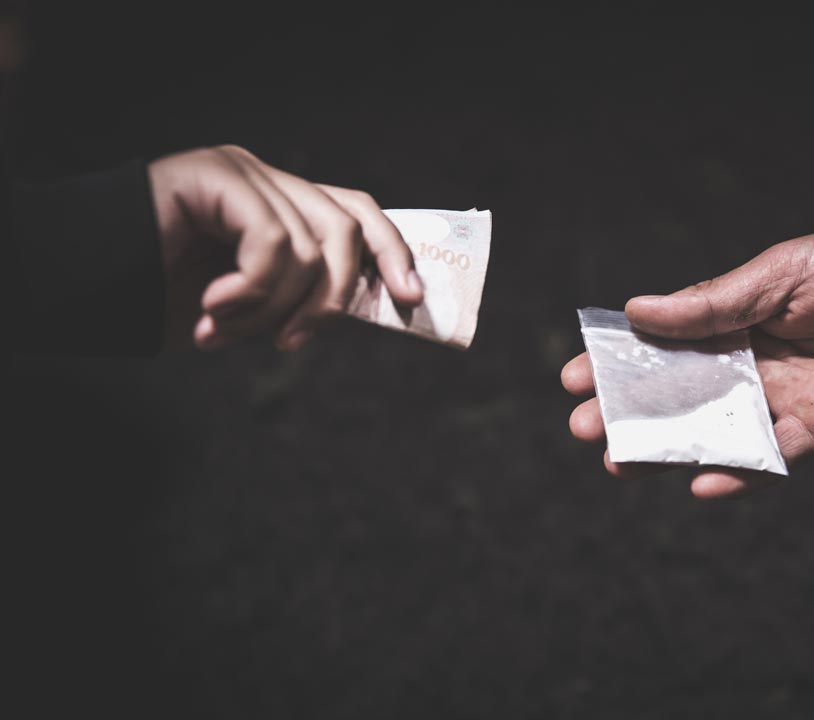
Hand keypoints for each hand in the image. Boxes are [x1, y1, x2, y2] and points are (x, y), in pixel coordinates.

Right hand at [148, 145, 423, 350]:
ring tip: (222, 332)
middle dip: (333, 295)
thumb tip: (370, 306)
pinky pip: (272, 241)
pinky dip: (249, 291)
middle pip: (347, 226)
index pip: (358, 214)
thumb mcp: (258, 305)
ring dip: (271, 307)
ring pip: (308, 245)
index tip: (413, 300)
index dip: (392, 252)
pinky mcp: (217, 174)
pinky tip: (211, 312)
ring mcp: (245, 171)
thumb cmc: (171, 299)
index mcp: (286, 206)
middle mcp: (271, 180)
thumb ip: (306, 295)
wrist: (96, 288)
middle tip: (295, 342)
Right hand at [561, 223, 813, 498]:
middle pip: (677, 395)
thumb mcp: (777, 273)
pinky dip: (739, 475)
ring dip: (667, 448)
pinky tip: (699, 483)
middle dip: (628, 410)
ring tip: (620, 460)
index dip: (619, 360)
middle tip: (584, 425)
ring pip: (712, 431)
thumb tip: (638, 311)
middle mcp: (749, 365)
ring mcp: (780, 399)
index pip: (663, 346)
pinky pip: (773, 458)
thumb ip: (712, 303)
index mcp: (734, 321)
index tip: (573, 374)